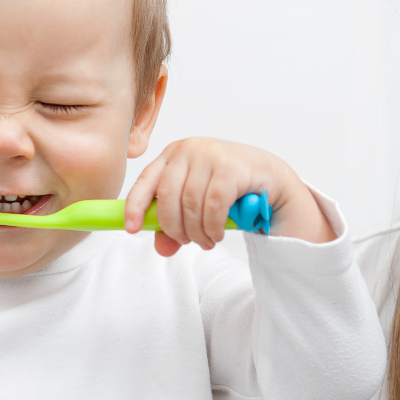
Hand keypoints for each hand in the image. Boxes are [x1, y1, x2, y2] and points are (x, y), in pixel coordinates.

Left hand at [124, 137, 335, 255]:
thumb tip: (162, 248)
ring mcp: (210, 155)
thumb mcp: (195, 206)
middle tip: (186, 242)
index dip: (135, 206)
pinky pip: (212, 206)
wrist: (268, 177)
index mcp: (172, 155)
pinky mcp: (230, 167)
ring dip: (196, 232)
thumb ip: (175, 227)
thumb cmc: (226, 189)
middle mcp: (188, 150)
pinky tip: (217, 234)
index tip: (131, 228)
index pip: (145, 181)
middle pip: (167, 198)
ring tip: (206, 240)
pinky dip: (212, 226)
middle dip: (174, 228)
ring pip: (190, 205)